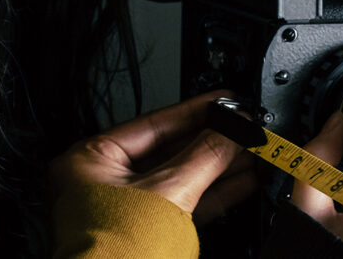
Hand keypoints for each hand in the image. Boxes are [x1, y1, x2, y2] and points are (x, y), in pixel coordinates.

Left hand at [49, 91, 257, 219]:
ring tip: (251, 151)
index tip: (224, 100)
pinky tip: (241, 181)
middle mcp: (104, 182)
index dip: (195, 109)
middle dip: (212, 139)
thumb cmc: (114, 256)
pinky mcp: (147, 233)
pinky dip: (214, 193)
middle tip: (243, 126)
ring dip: (219, 166)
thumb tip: (231, 128)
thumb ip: (205, 155)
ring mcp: (126, 209)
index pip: (153, 122)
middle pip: (169, 149)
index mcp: (91, 160)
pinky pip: (185, 203)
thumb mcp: (169, 192)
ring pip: (181, 177)